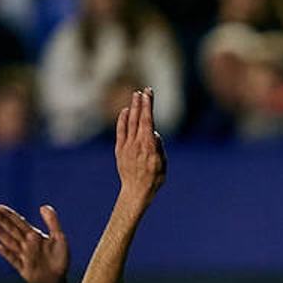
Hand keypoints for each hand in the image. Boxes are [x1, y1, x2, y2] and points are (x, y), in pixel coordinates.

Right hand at [0, 204, 69, 282]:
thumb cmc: (60, 258)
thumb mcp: (59, 238)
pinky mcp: (22, 268)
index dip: (9, 215)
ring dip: (0, 233)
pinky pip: (13, 259)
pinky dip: (6, 252)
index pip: (19, 223)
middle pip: (12, 230)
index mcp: (34, 236)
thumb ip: (52, 222)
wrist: (58, 280)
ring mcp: (23, 255)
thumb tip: (43, 206)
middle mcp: (26, 244)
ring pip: (9, 242)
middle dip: (2, 220)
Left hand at [114, 88, 165, 206]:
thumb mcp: (163, 163)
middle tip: (143, 90)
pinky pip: (121, 131)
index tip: (148, 94)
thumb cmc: (154, 179)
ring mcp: (127, 146)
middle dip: (141, 103)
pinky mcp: (120, 150)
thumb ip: (159, 147)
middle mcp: (137, 143)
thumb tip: (154, 133)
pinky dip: (123, 120)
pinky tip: (126, 111)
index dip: (147, 106)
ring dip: (133, 107)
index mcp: (149, 145)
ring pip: (130, 122)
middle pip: (139, 118)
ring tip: (135, 95)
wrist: (136, 191)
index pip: (148, 120)